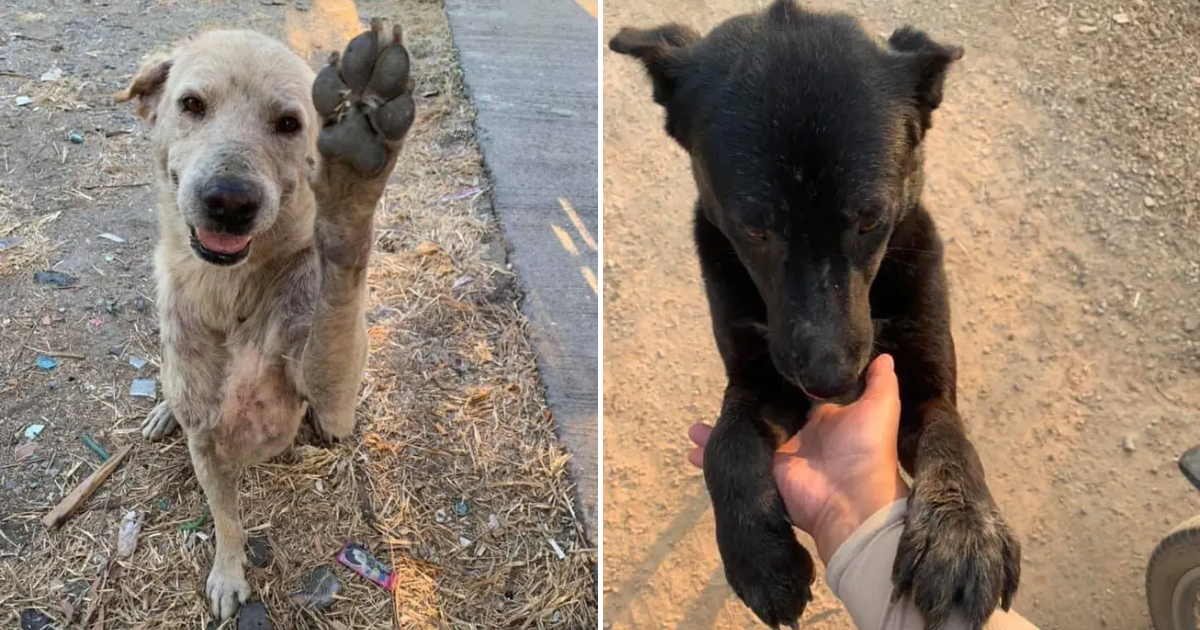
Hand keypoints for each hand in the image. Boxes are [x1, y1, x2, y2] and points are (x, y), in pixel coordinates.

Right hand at [689, 354, 908, 562]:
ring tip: (693, 426)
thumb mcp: (881, 408)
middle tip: (722, 387)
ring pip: (743, 437)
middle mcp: (798, 433)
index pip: (796, 393)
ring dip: (719, 432)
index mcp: (824, 417)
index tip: (758, 361)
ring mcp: (777, 453)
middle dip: (743, 404)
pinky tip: (692, 448)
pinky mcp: (763, 469)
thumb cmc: (866, 449)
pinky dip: (712, 456)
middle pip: (763, 415)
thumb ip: (880, 382)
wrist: (851, 500)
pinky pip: (734, 460)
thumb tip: (885, 354)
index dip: (778, 380)